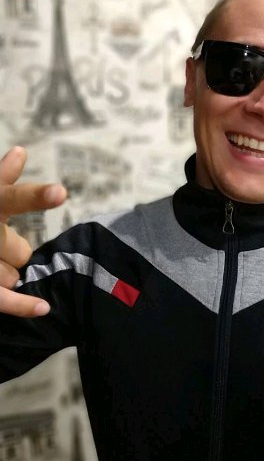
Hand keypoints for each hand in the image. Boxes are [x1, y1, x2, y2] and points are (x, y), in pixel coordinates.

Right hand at [0, 147, 66, 316]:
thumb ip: (1, 178)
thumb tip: (20, 152)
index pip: (10, 199)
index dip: (33, 197)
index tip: (60, 192)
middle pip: (20, 251)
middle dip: (11, 250)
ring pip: (9, 275)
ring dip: (1, 271)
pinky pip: (1, 297)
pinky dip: (20, 304)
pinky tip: (42, 308)